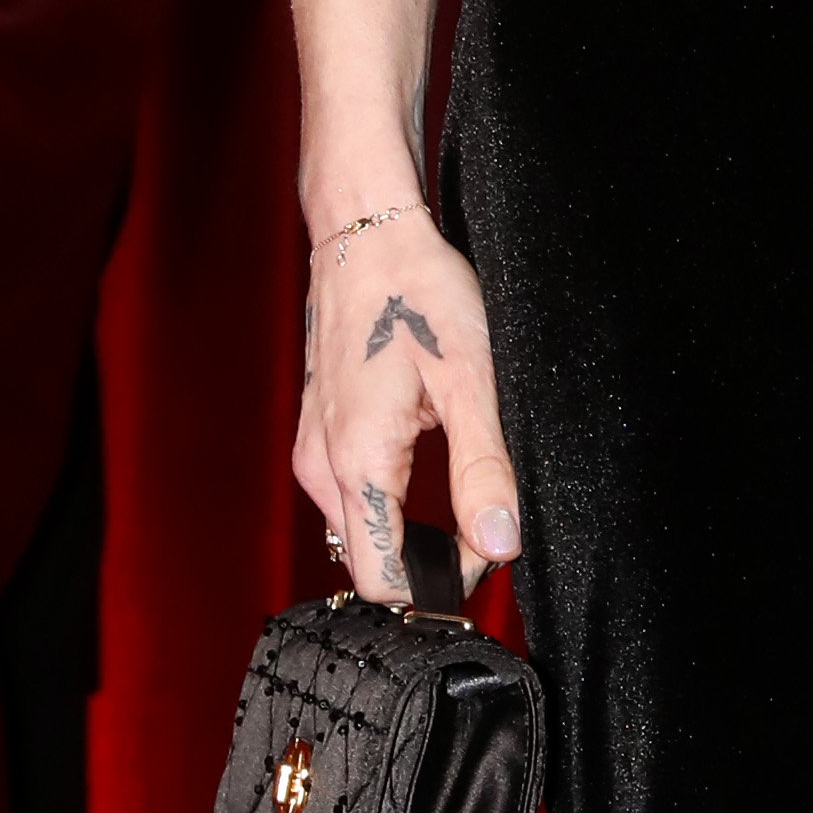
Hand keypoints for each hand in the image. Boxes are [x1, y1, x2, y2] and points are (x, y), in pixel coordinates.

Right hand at [297, 209, 520, 591]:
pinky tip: (424, 460)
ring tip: (461, 484)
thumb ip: (484, 470)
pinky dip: (388, 500)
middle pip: (370, 560)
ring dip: (408, 530)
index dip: (443, 579)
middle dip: (428, 559)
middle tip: (483, 516)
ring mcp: (313, 450)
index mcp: (358, 461)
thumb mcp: (471, 382)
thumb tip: (500, 544)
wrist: (365, 234)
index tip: (488, 545)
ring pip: (358, 531)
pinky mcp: (316, 433)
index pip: (385, 577)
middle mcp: (322, 466)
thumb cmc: (418, 292)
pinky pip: (350, 497)